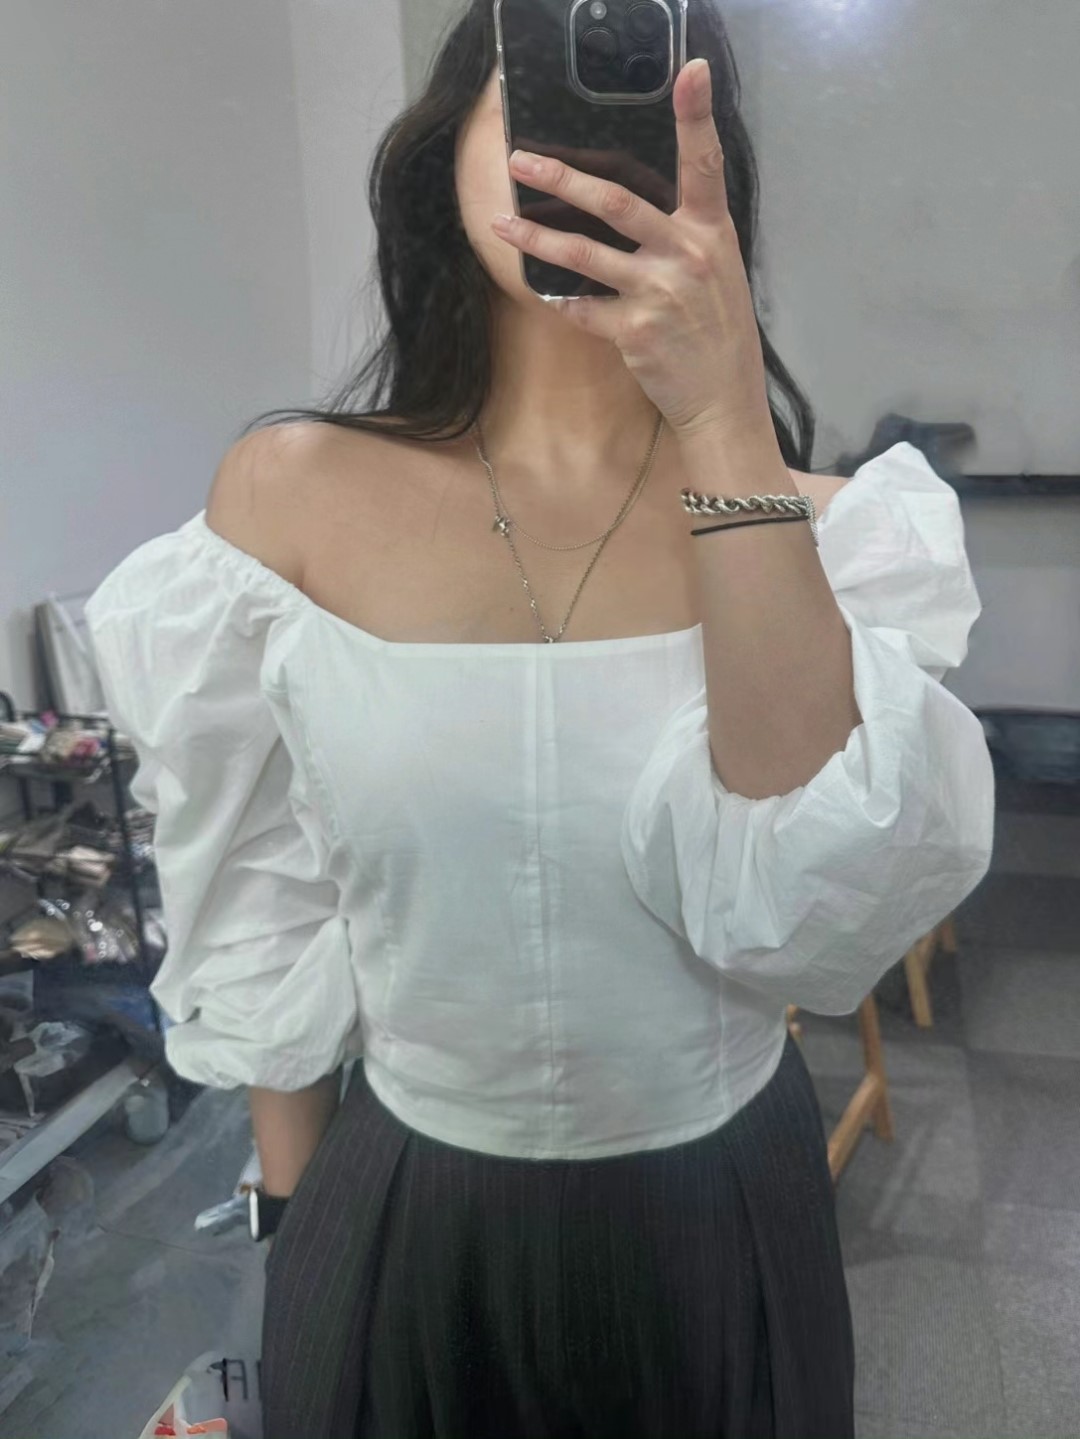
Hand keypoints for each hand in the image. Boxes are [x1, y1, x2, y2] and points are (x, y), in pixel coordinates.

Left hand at [492, 58, 772, 444]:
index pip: (704, 163)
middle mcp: (686, 254)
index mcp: (710, 232)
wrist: (723, 399)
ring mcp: (658, 292)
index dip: (697, 115)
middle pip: (616, 201)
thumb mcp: (717, 273)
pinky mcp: (634, 330)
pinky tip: (546, 294)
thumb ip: (684, 236)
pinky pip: (582, 308)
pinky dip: (562, 302)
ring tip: (501, 222)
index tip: (689, 70)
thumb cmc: (718, 334)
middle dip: (562, 176)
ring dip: (536, 236)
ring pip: (583, 254)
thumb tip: (632, 211)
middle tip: (521, 159)